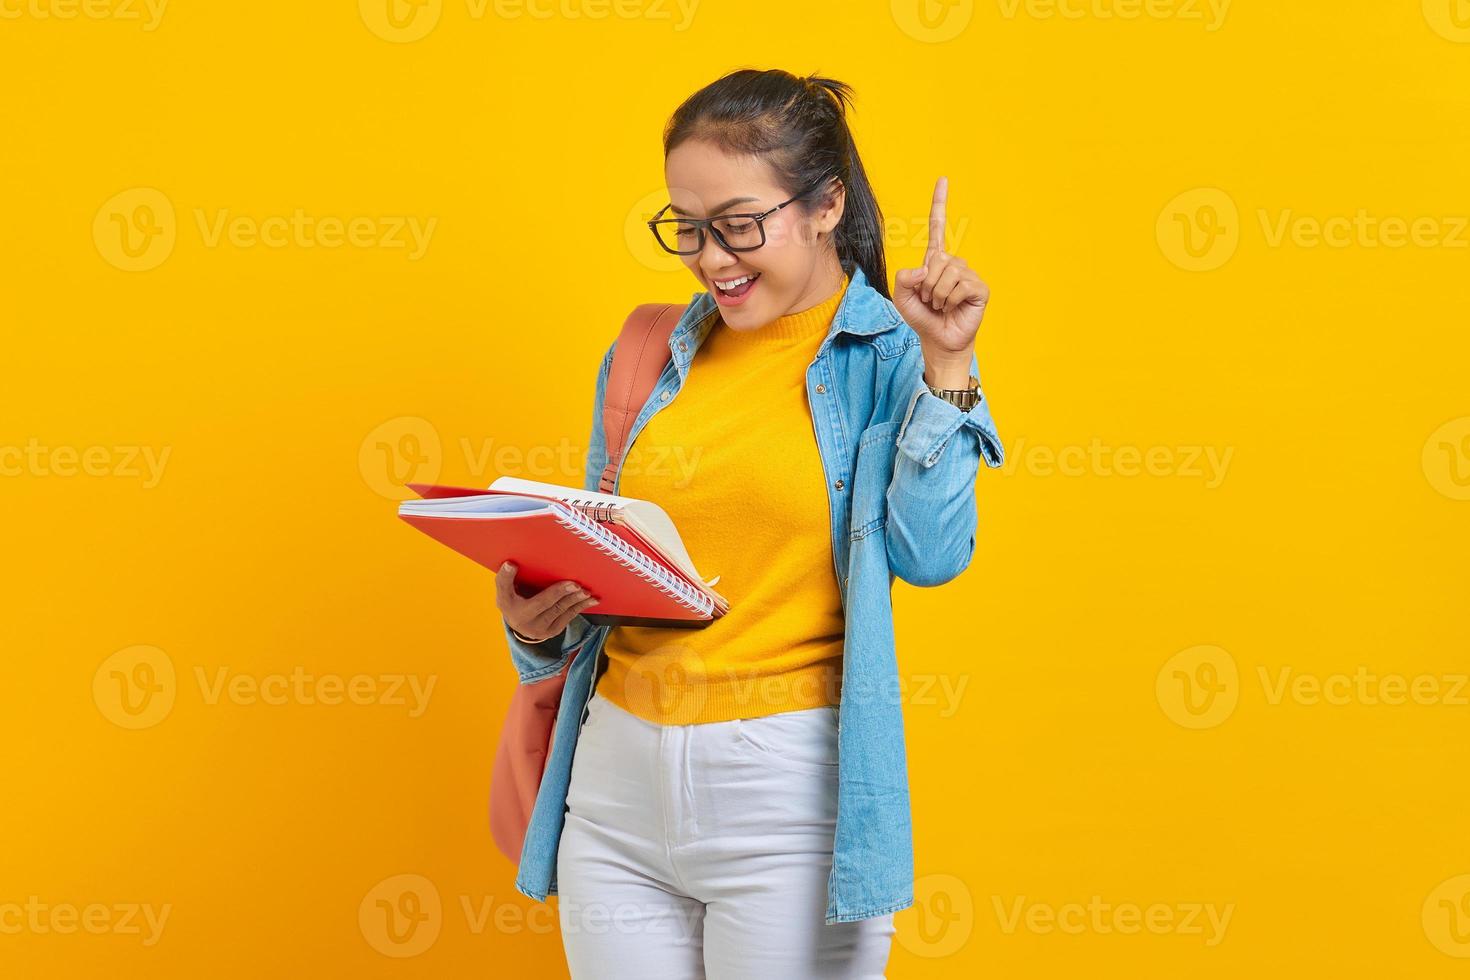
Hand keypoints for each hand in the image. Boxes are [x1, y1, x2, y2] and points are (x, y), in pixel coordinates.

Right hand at [495, 562, 597, 642]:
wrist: (517, 623)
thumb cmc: (511, 601)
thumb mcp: (504, 592)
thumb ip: (504, 579)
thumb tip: (510, 564)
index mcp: (516, 611)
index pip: (537, 601)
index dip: (554, 592)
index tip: (569, 583)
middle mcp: (529, 624)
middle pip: (551, 606)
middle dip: (566, 595)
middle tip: (579, 585)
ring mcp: (542, 630)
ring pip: (562, 611)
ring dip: (577, 600)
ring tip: (587, 592)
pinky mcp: (553, 632)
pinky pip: (568, 617)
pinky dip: (580, 607)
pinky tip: (591, 600)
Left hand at [892, 176, 990, 386]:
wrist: (938, 341)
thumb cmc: (922, 318)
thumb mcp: (902, 297)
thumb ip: (904, 278)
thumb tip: (928, 267)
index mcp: (935, 261)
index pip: (938, 227)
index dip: (939, 204)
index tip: (943, 180)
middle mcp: (954, 263)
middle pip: (937, 260)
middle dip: (926, 285)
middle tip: (930, 301)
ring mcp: (968, 275)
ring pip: (948, 274)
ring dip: (937, 295)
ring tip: (940, 306)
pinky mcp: (979, 288)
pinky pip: (959, 286)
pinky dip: (949, 300)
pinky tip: (953, 308)